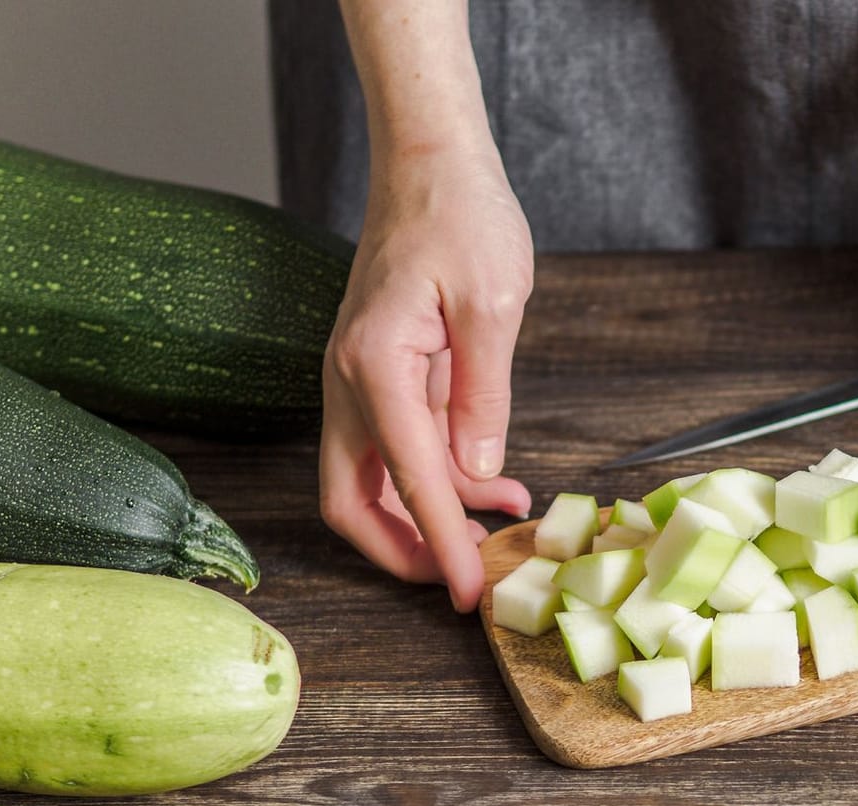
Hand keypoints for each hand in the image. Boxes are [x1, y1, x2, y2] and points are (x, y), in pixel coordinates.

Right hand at [319, 147, 534, 610]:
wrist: (429, 162)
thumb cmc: (461, 215)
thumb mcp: (493, 303)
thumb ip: (483, 394)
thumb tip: (477, 470)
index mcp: (374, 366)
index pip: (408, 481)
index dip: (441, 545)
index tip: (468, 592)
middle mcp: (350, 381)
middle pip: (353, 502)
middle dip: (404, 552)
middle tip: (467, 578)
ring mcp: (358, 381)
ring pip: (374, 481)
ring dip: (430, 515)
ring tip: (507, 520)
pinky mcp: (379, 377)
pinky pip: (397, 448)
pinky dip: (438, 478)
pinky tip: (495, 481)